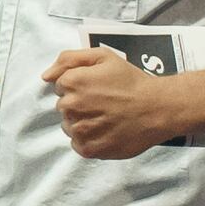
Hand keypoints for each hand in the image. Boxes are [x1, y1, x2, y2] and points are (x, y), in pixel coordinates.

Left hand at [42, 46, 187, 160]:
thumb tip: (45, 76)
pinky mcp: (89, 149)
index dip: (79, 85)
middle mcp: (71, 106)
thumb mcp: (104, 56)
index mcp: (72, 82)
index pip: (60, 86)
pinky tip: (106, 131)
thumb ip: (69, 59)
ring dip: (83, 123)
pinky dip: (89, 140)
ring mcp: (80, 129)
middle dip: (79, 104)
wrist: (158, 108)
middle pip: (63, 107)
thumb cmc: (132, 82)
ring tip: (106, 118)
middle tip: (104, 103)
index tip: (97, 88)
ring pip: (69, 126)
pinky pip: (78, 144)